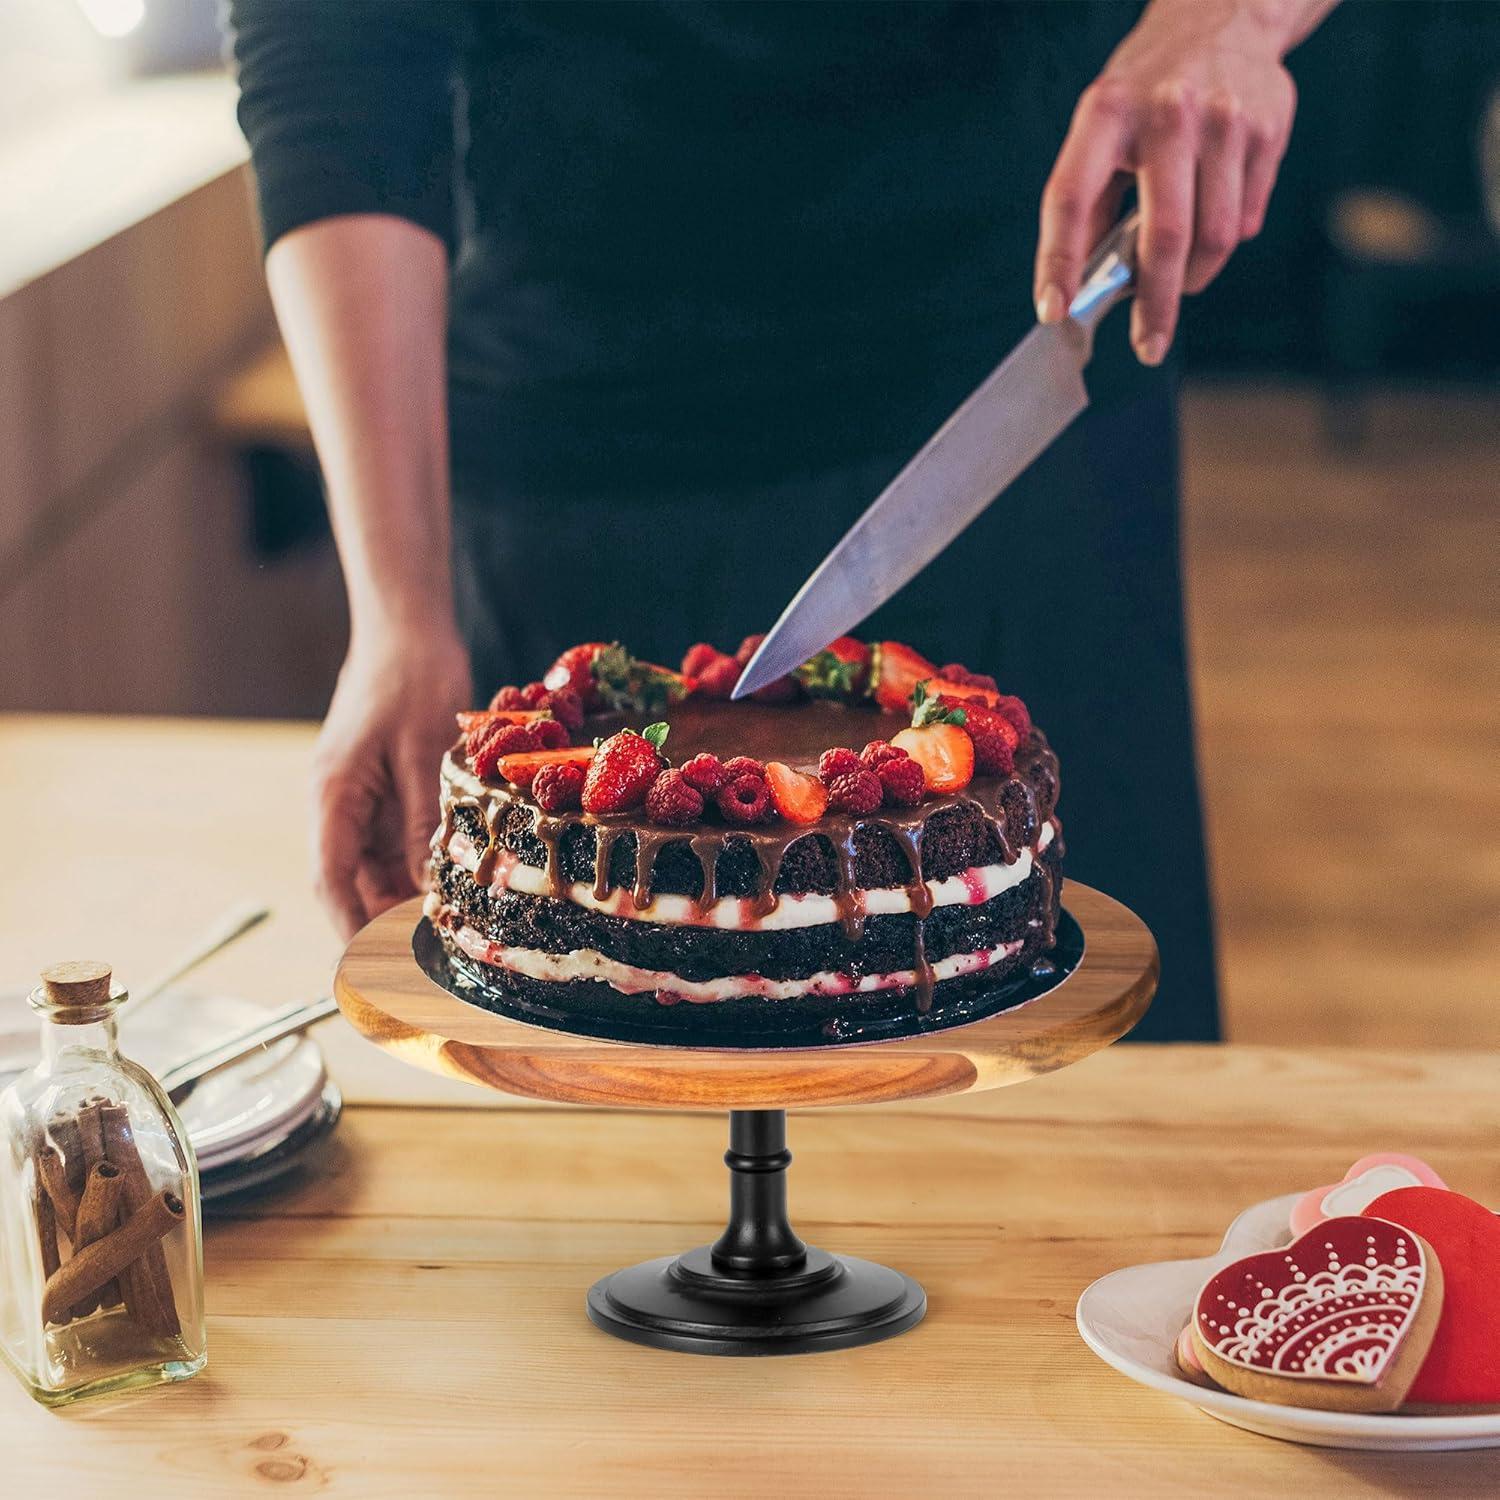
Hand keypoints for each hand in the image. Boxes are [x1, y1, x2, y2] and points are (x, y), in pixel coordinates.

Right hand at [309, 629, 470, 938]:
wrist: (406, 628)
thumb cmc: (412, 678)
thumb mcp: (423, 754)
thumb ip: (422, 820)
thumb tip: (425, 883)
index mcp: (334, 794)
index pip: (331, 878)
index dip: (349, 925)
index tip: (371, 965)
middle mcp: (338, 800)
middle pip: (349, 878)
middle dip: (378, 919)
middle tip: (421, 956)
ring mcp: (358, 793)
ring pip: (370, 862)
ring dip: (397, 894)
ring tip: (439, 929)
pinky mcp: (381, 785)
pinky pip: (391, 837)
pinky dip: (412, 863)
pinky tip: (445, 882)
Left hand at [1035, 0, 1319, 364]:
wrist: (1223, 16)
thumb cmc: (1145, 92)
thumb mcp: (1100, 130)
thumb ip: (1090, 205)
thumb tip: (1078, 288)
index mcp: (1107, 113)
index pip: (1071, 198)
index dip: (1059, 261)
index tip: (1054, 312)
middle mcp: (1168, 112)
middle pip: (1163, 237)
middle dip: (1154, 306)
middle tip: (1147, 346)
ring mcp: (1225, 119)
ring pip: (1213, 238)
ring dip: (1192, 277)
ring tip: (1179, 279)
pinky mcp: (1267, 129)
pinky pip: (1245, 218)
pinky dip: (1225, 241)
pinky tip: (1213, 220)